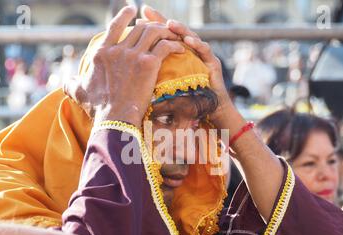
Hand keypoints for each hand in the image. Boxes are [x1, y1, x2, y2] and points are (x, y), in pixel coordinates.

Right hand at [64, 6, 184, 126]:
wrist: (115, 119)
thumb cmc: (98, 108)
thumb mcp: (79, 92)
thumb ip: (72, 84)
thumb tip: (65, 82)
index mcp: (101, 53)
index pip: (114, 26)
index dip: (125, 15)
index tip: (132, 9)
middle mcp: (117, 50)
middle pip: (139, 28)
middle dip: (152, 25)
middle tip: (160, 29)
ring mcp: (133, 56)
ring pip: (154, 33)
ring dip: (165, 32)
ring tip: (173, 37)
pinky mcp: (148, 64)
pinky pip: (165, 46)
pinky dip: (174, 45)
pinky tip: (180, 50)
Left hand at [141, 6, 234, 127]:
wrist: (208, 112)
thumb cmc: (185, 105)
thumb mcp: (166, 90)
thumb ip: (152, 80)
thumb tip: (129, 77)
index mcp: (176, 56)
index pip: (162, 37)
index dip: (151, 26)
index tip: (139, 17)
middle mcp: (188, 52)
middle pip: (175, 32)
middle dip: (163, 21)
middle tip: (151, 12)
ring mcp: (201, 56)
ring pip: (191, 37)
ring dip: (180, 30)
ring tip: (170, 24)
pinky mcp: (213, 63)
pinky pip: (205, 50)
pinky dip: (197, 44)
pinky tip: (187, 41)